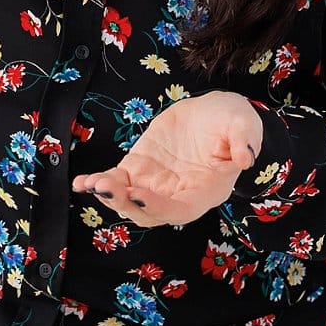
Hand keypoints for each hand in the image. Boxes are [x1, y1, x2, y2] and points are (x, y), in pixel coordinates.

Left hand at [72, 92, 263, 227]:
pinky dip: (98, 183)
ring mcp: (156, 183)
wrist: (214, 114)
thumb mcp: (244, 124)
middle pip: (148, 211)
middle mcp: (178, 194)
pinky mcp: (139, 169)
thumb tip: (245, 158)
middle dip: (124, 203)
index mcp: (205, 190)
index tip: (138, 194)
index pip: (180, 209)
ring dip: (108, 195)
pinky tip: (81, 182)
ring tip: (90, 183)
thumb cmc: (232, 121)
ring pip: (128, 201)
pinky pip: (116, 181)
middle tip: (105, 187)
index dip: (158, 207)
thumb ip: (244, 140)